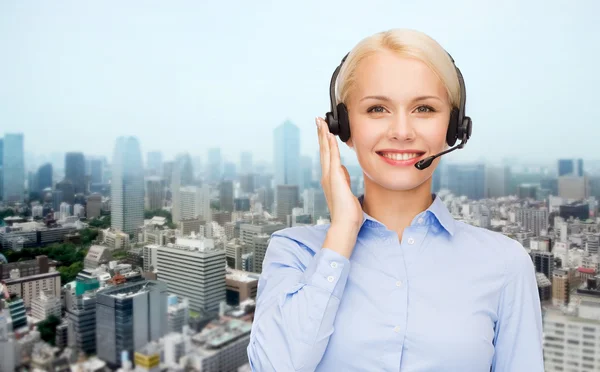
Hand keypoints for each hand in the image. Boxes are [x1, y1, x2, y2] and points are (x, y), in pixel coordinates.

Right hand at [316, 117, 362, 234]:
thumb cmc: (348, 213)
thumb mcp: (346, 192)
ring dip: (323, 135)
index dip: (324, 142)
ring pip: (325, 150)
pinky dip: (330, 145)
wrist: (345, 224)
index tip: (324, 130)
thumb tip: (342, 170)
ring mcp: (329, 176)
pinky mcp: (334, 177)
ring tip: (321, 122)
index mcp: (330, 179)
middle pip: (323, 149)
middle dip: (320, 134)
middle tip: (318, 120)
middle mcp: (326, 175)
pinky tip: (329, 135)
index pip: (327, 156)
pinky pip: (332, 157)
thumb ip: (343, 179)